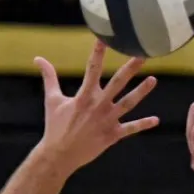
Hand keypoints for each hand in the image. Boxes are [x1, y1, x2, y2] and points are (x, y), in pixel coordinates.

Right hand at [34, 41, 158, 172]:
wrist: (59, 155)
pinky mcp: (112, 135)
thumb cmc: (55, 126)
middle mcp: (98, 106)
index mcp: (84, 96)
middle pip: (117, 83)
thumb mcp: (52, 99)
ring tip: (153, 80)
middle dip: (130, 68)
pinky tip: (156, 120)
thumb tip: (38, 58)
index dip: (98, 52)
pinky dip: (143, 125)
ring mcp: (106, 121)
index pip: (93, 68)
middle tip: (143, 55)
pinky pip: (130, 129)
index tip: (106, 38)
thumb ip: (49, 77)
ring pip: (128, 103)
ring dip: (141, 92)